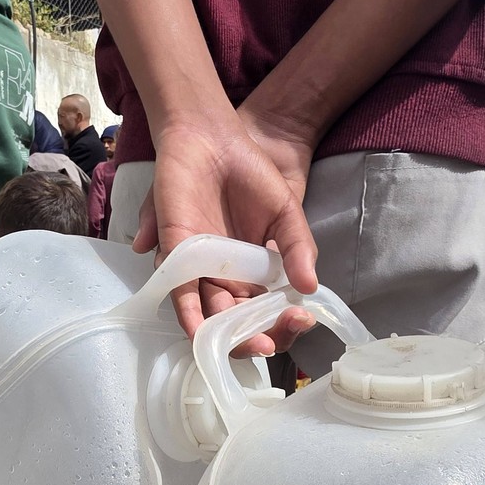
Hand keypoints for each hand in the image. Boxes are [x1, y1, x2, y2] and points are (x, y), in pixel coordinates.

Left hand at [131, 112, 319, 355]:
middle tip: (273, 341)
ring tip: (251, 344)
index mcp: (253, 274)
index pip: (268, 313)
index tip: (300, 319)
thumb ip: (298, 248)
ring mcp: (198, 271)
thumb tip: (310, 287)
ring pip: (210, 318)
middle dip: (257, 339)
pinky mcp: (175, 255)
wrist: (214, 140)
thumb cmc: (250, 175)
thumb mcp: (286, 213)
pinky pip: (180, 293)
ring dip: (227, 337)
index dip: (284, 324)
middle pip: (239, 325)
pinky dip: (190, 316)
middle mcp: (224, 279)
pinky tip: (201, 332)